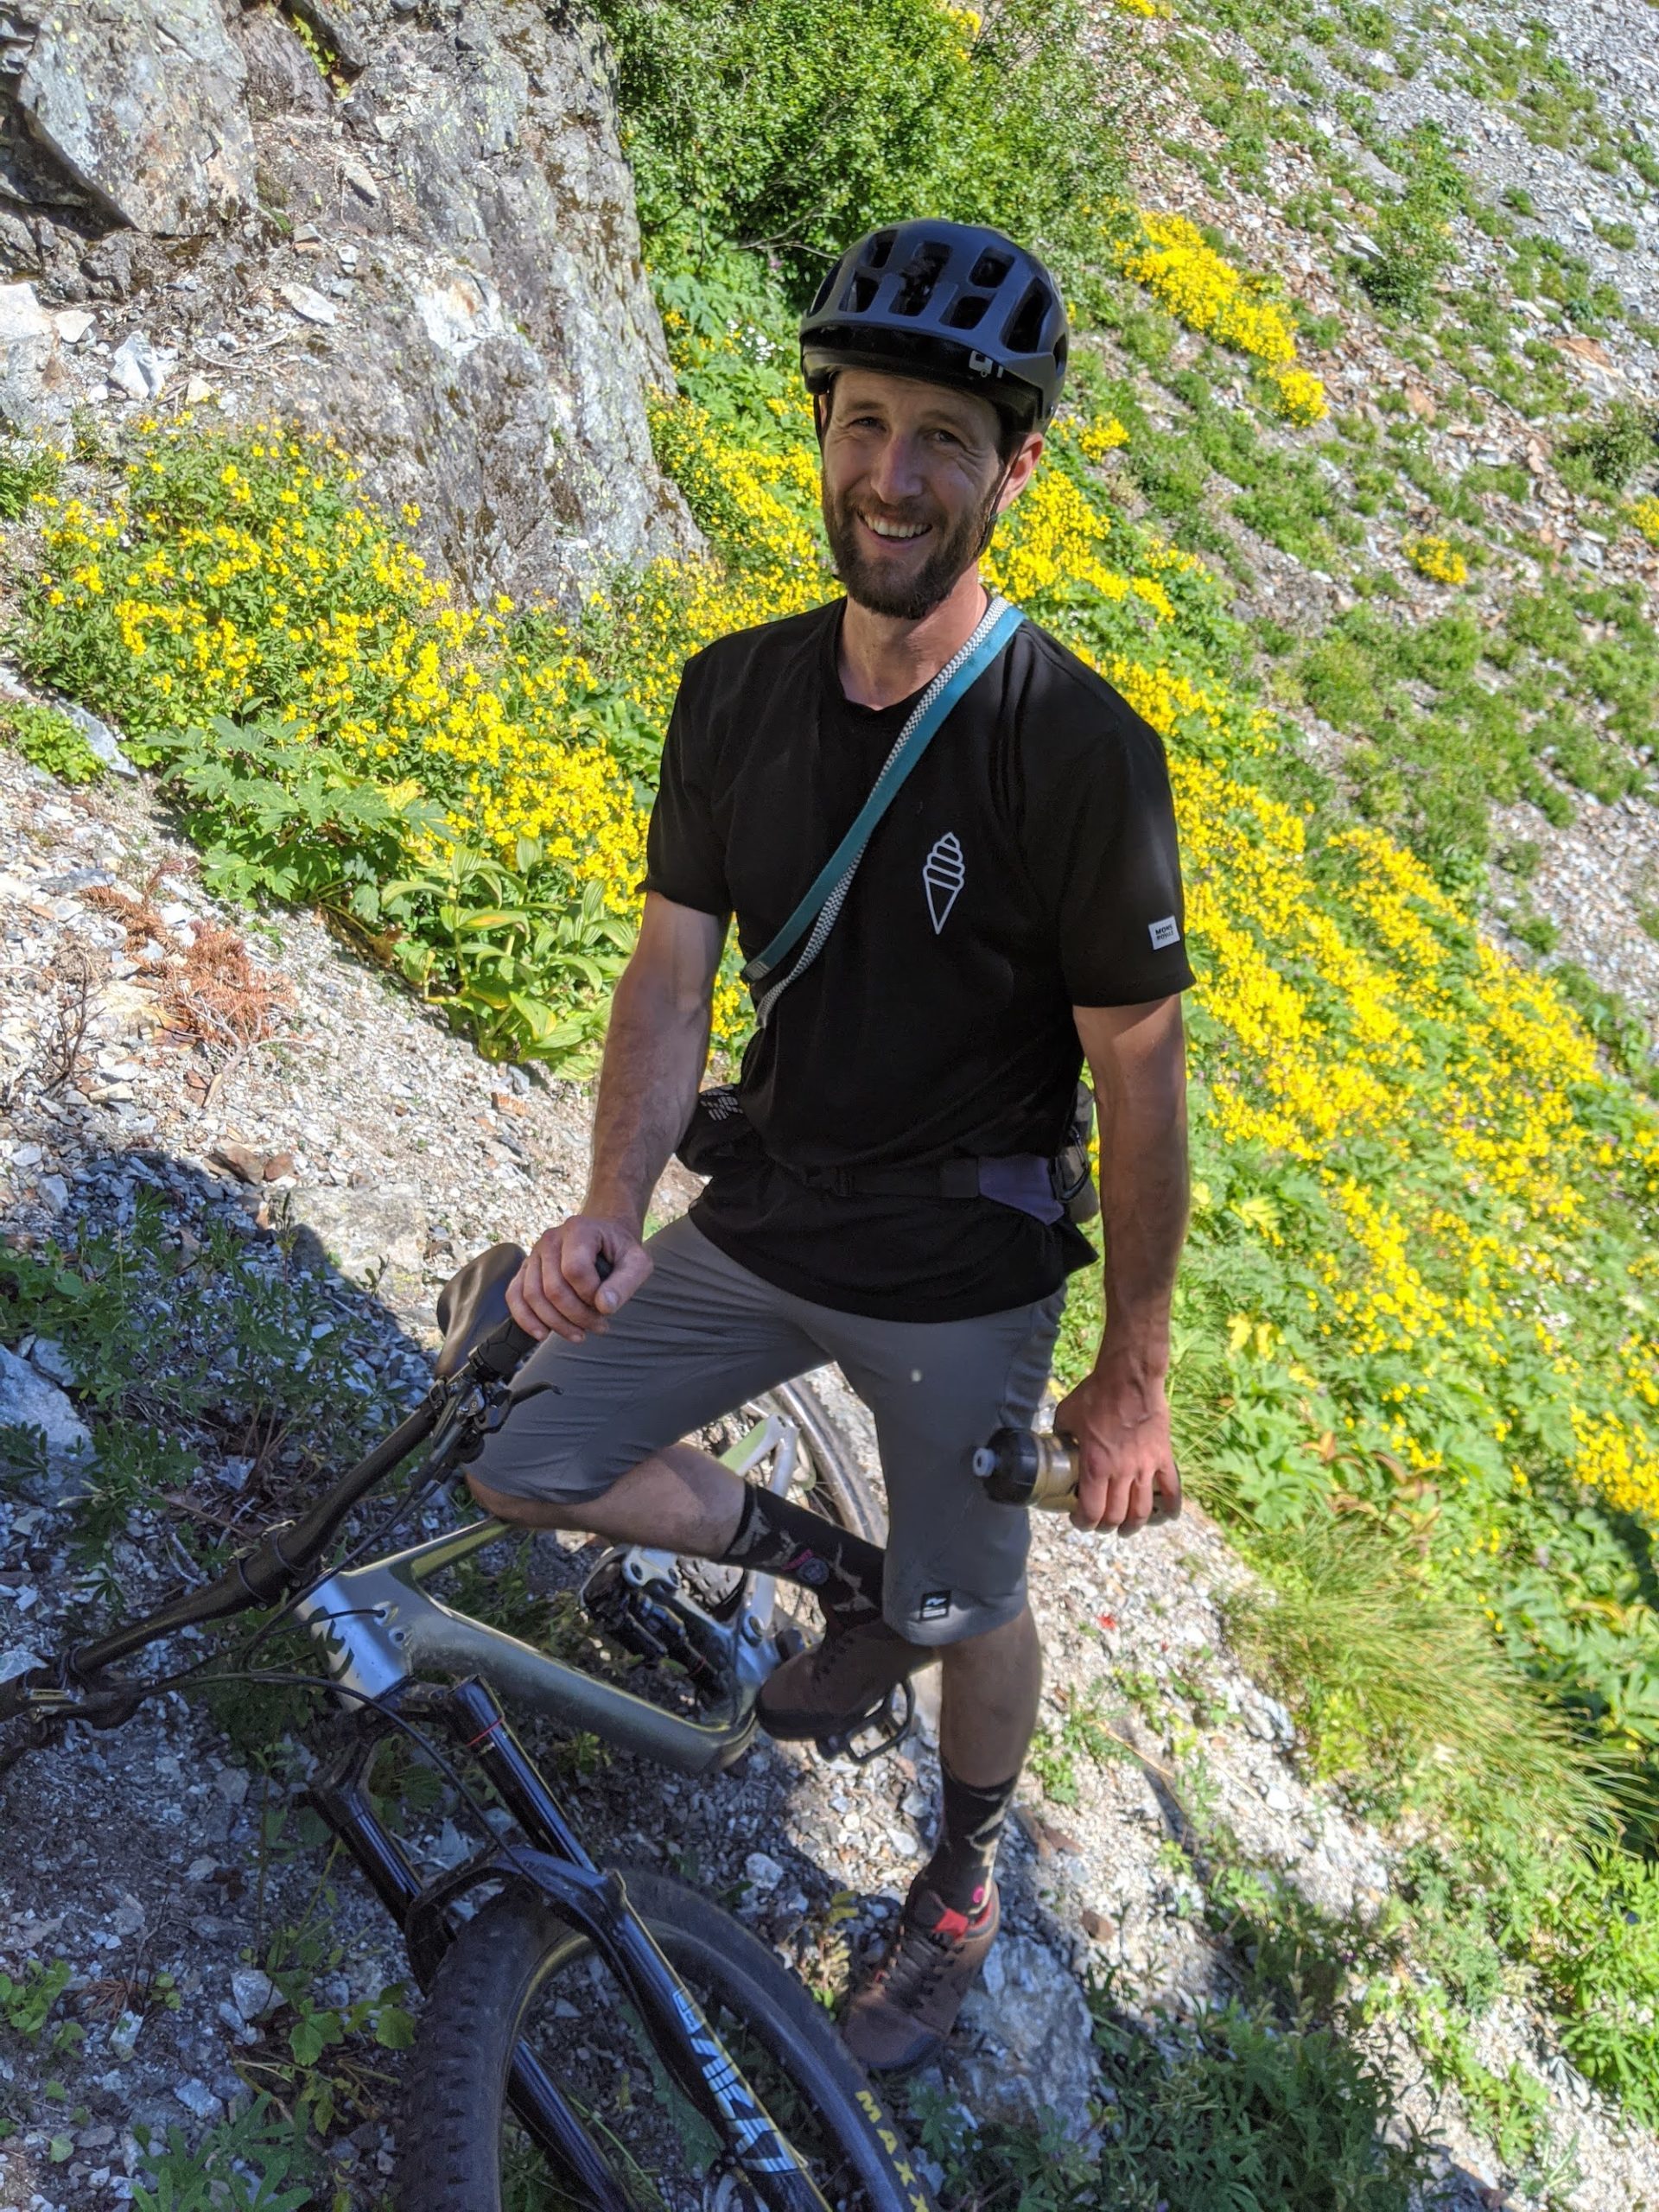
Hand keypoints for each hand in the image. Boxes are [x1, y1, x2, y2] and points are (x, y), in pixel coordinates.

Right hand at [507, 1214, 652, 1343]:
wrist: (605, 1237)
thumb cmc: (620, 1250)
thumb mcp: (637, 1262)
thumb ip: (625, 1283)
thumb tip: (604, 1307)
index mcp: (578, 1230)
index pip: (575, 1270)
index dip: (591, 1295)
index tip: (607, 1303)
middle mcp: (550, 1239)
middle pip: (553, 1288)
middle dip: (577, 1315)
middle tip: (600, 1326)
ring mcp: (534, 1254)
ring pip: (533, 1296)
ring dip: (556, 1323)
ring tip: (580, 1334)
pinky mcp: (526, 1269)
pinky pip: (515, 1295)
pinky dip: (526, 1318)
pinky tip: (542, 1334)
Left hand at [1053, 1363, 1181, 1535]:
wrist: (1128, 1378)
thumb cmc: (1096, 1395)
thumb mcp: (1066, 1415)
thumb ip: (1061, 1435)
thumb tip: (1056, 1442)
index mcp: (1096, 1466)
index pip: (1091, 1511)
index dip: (1084, 1523)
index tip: (1079, 1521)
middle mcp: (1122, 1472)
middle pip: (1117, 1516)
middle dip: (1106, 1526)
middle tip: (1100, 1524)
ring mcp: (1146, 1467)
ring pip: (1142, 1511)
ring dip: (1134, 1525)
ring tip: (1127, 1529)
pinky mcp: (1163, 1458)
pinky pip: (1172, 1489)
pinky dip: (1171, 1507)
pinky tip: (1168, 1516)